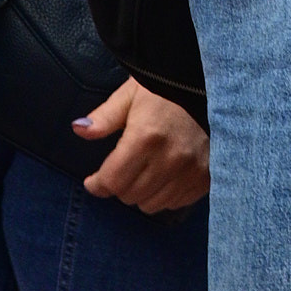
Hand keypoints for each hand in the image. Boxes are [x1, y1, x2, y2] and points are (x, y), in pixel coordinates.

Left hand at [77, 78, 209, 212]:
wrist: (212, 86)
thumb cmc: (166, 87)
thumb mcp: (131, 94)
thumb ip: (105, 116)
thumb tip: (78, 129)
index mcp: (146, 137)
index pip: (112, 180)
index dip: (97, 183)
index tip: (93, 180)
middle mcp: (169, 159)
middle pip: (129, 195)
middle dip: (119, 184)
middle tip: (122, 167)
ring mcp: (190, 172)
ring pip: (151, 204)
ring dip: (141, 192)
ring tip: (144, 170)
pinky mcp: (206, 179)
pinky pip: (174, 203)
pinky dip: (164, 194)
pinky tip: (164, 175)